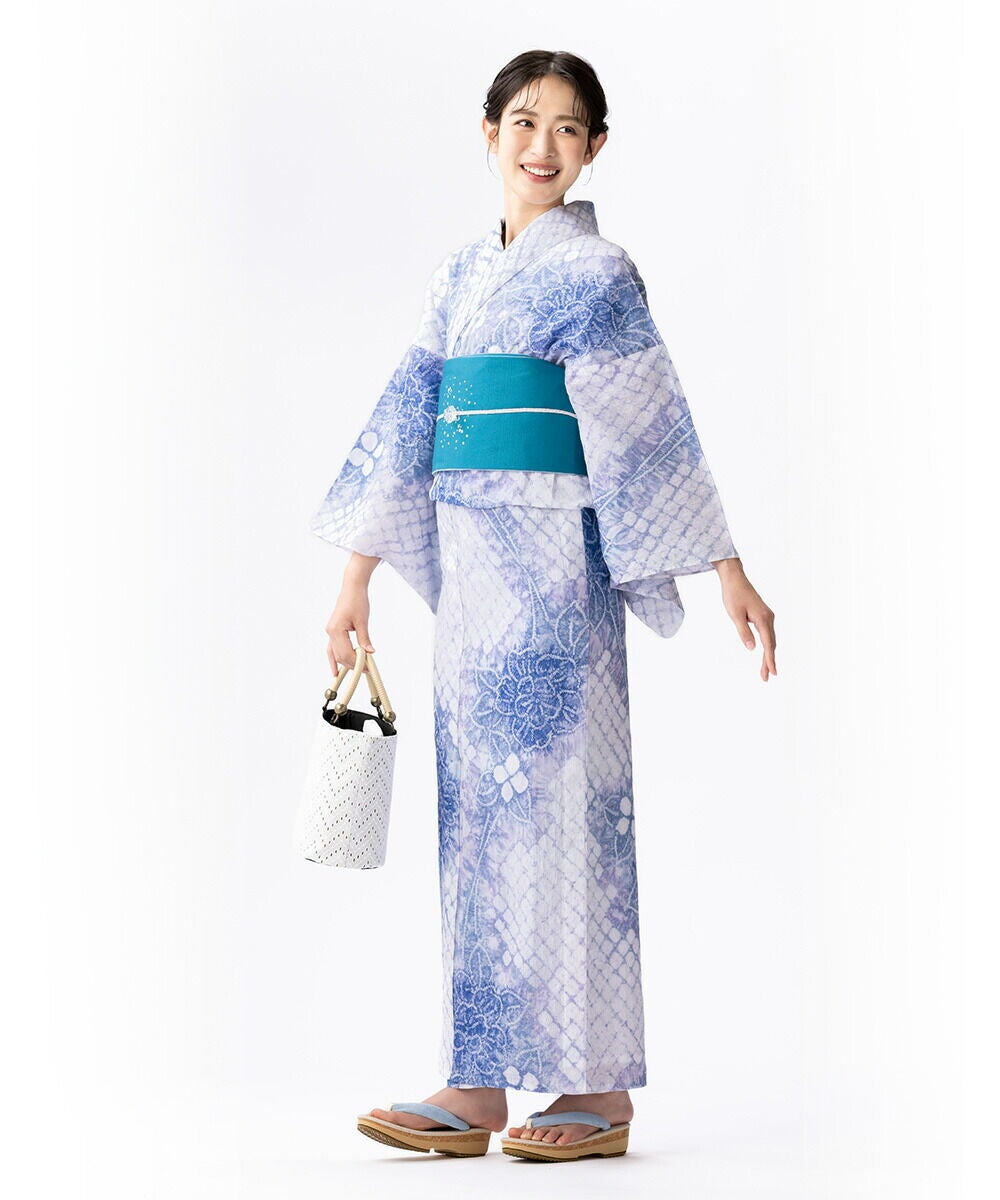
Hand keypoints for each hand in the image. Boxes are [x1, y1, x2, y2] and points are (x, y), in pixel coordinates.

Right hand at [324, 577, 375, 676]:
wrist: (352, 587)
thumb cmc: (357, 600)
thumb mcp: (362, 621)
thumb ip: (364, 638)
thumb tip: (369, 652)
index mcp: (336, 630)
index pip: (346, 653)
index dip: (357, 663)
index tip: (368, 668)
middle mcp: (330, 632)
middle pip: (340, 656)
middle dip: (352, 664)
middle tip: (366, 670)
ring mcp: (330, 631)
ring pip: (335, 654)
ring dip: (345, 663)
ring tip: (355, 672)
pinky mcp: (333, 630)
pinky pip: (332, 648)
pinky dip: (335, 659)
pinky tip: (336, 670)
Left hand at [714, 558, 776, 680]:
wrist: (734, 579)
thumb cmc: (733, 595)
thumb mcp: (735, 615)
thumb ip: (743, 631)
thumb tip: (752, 648)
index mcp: (763, 618)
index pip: (768, 644)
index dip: (769, 659)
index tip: (772, 672)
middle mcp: (769, 618)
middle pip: (771, 644)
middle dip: (769, 661)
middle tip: (766, 677)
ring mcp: (767, 616)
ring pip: (770, 640)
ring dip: (768, 655)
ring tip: (765, 671)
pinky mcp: (764, 616)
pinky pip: (768, 634)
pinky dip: (767, 646)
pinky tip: (765, 654)